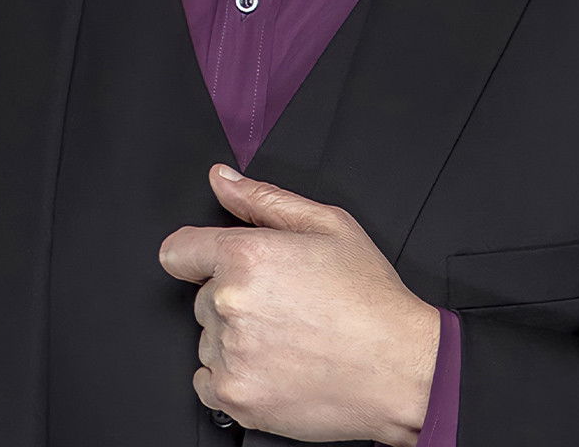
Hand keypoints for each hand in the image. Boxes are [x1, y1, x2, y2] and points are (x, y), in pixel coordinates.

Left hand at [158, 164, 440, 444]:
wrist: (400, 369)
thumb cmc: (370, 298)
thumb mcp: (327, 225)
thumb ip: (263, 199)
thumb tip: (222, 179)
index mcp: (247, 256)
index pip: (178, 250)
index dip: (196, 253)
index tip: (211, 263)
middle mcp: (231, 304)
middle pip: (201, 295)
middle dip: (233, 295)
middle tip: (281, 303)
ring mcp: (231, 355)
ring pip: (208, 337)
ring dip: (234, 336)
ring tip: (286, 336)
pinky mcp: (235, 398)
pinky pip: (206, 381)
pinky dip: (232, 375)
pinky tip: (273, 365)